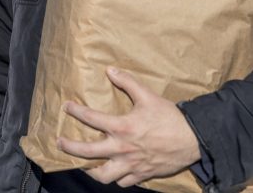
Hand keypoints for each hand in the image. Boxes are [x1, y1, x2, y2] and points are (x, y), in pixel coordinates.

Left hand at [57, 67, 201, 187]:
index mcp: (122, 127)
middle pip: (88, 152)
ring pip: (103, 175)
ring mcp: (131, 164)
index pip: (91, 118)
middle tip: (60, 143)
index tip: (66, 107)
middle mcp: (122, 148)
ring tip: (84, 165)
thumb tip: (110, 70)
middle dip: (70, 147)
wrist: (193, 139)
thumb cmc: (169, 117)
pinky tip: (112, 172)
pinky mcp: (142, 175)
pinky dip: (115, 178)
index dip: (76, 111)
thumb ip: (127, 82)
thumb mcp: (148, 96)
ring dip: (91, 171)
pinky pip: (123, 182)